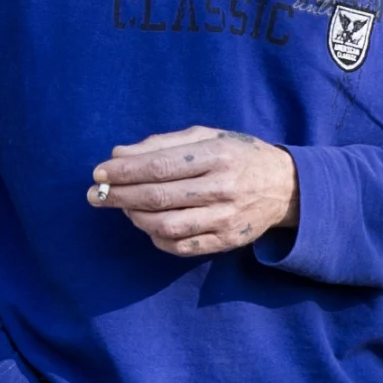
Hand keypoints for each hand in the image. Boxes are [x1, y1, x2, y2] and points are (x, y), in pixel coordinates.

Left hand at [89, 128, 297, 255]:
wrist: (286, 187)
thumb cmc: (239, 155)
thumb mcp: (208, 136)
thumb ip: (163, 143)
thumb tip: (119, 154)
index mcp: (218, 155)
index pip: (160, 166)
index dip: (125, 171)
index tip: (100, 172)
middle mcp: (223, 188)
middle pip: (158, 197)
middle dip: (120, 196)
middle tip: (95, 195)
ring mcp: (226, 219)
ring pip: (166, 226)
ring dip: (135, 218)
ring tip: (124, 208)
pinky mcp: (226, 241)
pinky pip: (181, 246)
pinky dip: (156, 238)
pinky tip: (148, 225)